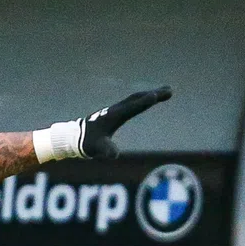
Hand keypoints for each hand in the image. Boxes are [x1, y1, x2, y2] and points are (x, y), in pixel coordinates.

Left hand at [35, 87, 173, 161]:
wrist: (74, 137)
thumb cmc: (86, 143)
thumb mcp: (96, 149)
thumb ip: (106, 151)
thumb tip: (114, 155)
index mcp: (113, 116)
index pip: (132, 108)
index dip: (144, 102)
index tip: (155, 95)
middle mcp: (116, 110)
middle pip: (137, 99)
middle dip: (154, 95)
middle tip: (170, 91)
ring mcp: (115, 110)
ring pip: (135, 99)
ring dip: (150, 95)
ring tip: (164, 92)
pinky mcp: (115, 112)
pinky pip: (132, 103)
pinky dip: (142, 99)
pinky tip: (147, 99)